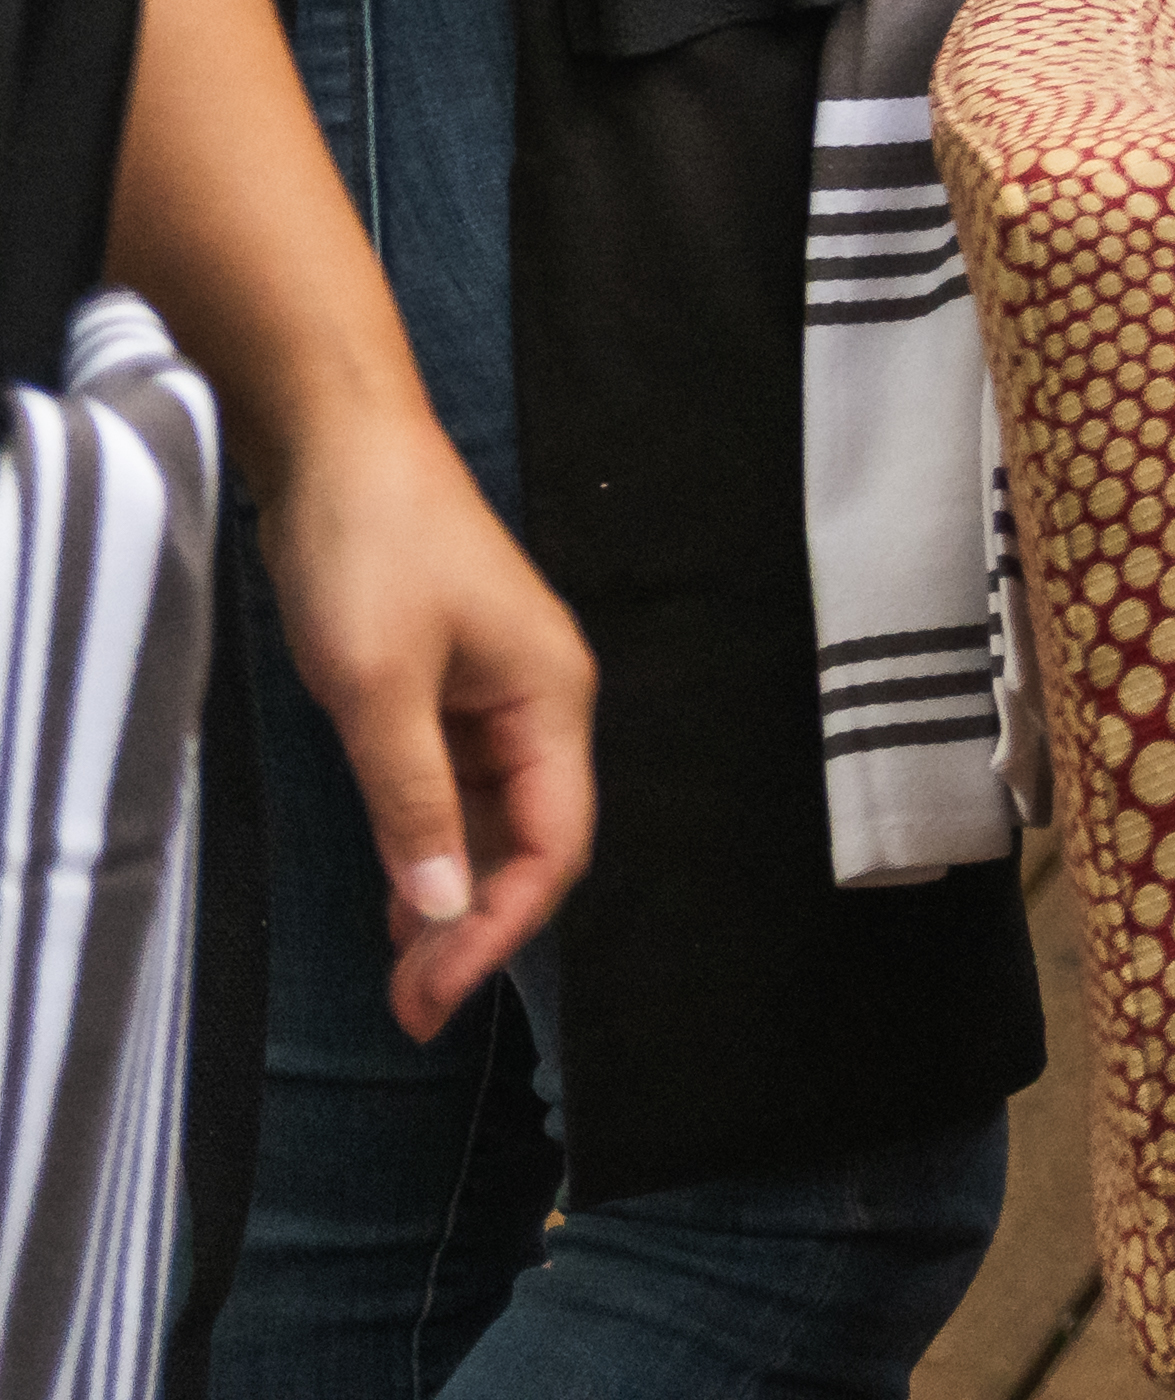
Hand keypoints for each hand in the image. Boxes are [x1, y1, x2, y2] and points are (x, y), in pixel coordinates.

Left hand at [255, 407, 590, 1041]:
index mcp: (553, 700)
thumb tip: (441, 912)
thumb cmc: (371, 551)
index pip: (554, 842)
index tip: (435, 992)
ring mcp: (496, 696)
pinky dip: (426, 850)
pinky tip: (395, 896)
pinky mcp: (449, 688)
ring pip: (489, 823)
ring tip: (400, 977)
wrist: (341, 446)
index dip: (500, 926)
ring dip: (449, 897)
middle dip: (475, 929)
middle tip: (407, 1008)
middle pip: (529, 842)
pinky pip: (452, 791)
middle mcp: (541, 706)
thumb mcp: (377, 687)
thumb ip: (412, 802)